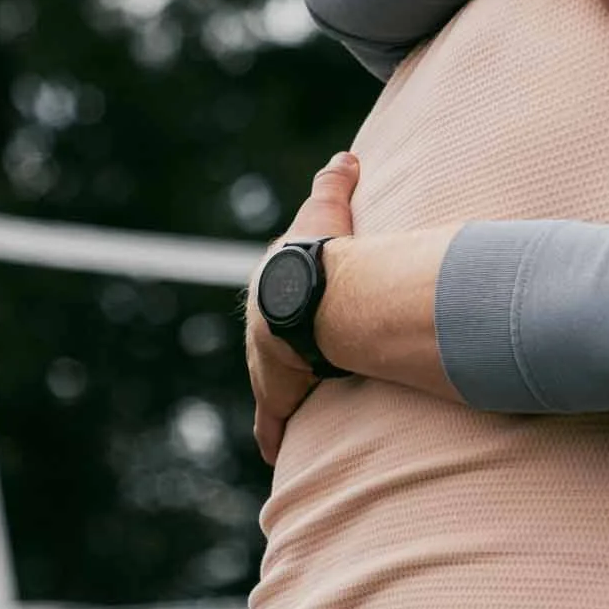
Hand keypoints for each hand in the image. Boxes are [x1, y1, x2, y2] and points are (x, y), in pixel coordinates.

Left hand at [247, 151, 360, 464]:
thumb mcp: (323, 208)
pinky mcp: (276, 396)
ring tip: (284, 416)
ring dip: (277, 399)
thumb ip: (333, 182)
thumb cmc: (316, 252)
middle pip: (270, 346)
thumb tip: (346, 156)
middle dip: (278, 357)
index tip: (295, 313)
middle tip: (292, 367)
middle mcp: (262, 330)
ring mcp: (267, 365)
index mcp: (270, 288)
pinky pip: (273, 422)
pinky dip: (272, 436)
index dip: (287, 306)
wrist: (304, 295)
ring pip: (271, 386)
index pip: (277, 298)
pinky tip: (272, 452)